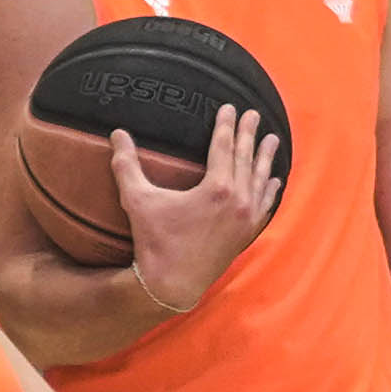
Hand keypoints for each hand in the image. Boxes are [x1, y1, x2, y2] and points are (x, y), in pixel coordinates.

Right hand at [111, 103, 282, 311]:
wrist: (171, 284)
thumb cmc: (154, 241)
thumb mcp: (137, 200)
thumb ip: (126, 164)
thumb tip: (116, 133)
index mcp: (217, 188)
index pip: (223, 146)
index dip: (225, 125)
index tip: (229, 107)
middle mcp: (239, 200)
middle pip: (246, 158)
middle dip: (249, 134)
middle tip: (254, 114)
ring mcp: (247, 218)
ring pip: (260, 179)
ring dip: (265, 158)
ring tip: (273, 138)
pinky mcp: (248, 233)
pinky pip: (265, 205)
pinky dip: (270, 190)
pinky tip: (274, 180)